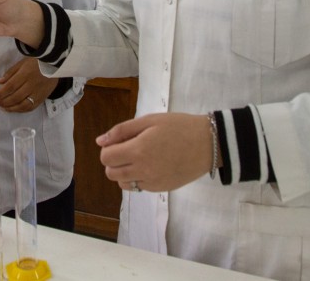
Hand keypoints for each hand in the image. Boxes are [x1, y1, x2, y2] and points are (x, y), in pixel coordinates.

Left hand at [0, 58, 54, 112]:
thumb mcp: (22, 63)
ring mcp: (37, 93)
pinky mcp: (42, 98)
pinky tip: (13, 109)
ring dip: (11, 108)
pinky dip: (21, 110)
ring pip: (23, 105)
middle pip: (15, 97)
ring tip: (2, 108)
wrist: (55, 65)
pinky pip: (30, 108)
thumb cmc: (36, 62)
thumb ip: (10, 73)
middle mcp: (31, 85)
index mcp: (25, 74)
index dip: (0, 93)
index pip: (11, 86)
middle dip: (3, 102)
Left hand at [96, 113, 214, 192]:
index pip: (106, 158)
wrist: (208, 144)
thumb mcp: (150, 121)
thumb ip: (122, 131)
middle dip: (114, 161)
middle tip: (128, 149)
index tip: (120, 141)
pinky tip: (150, 165)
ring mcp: (152, 182)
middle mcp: (143, 170)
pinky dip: (138, 178)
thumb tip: (100, 141)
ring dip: (124, 172)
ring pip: (123, 183)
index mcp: (138, 150)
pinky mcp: (161, 189)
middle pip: (111, 173)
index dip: (109, 148)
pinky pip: (139, 187)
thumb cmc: (179, 126)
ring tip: (139, 158)